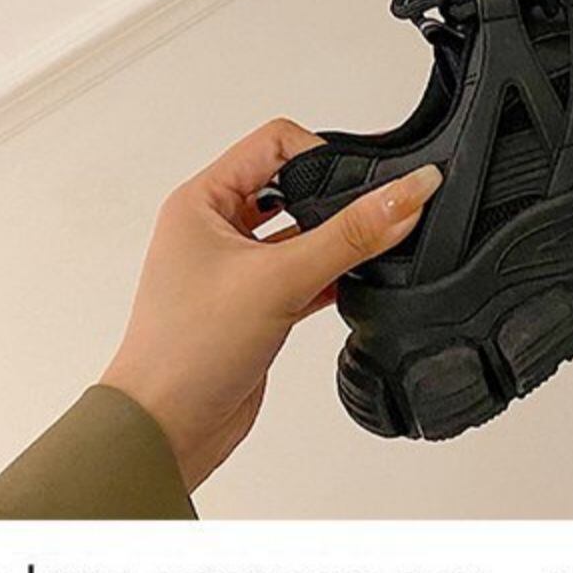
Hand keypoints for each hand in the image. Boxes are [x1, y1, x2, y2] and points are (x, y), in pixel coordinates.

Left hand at [101, 119, 441, 490]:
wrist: (166, 430)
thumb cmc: (184, 351)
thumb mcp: (278, 279)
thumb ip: (349, 235)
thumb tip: (406, 194)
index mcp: (201, 200)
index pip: (274, 142)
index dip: (322, 152)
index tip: (364, 180)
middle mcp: (215, 228)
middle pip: (291, 185)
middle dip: (333, 196)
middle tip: (370, 213)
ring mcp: (235, 268)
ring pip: (301, 232)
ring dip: (332, 242)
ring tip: (362, 254)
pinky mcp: (255, 305)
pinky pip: (305, 274)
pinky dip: (332, 277)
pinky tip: (356, 287)